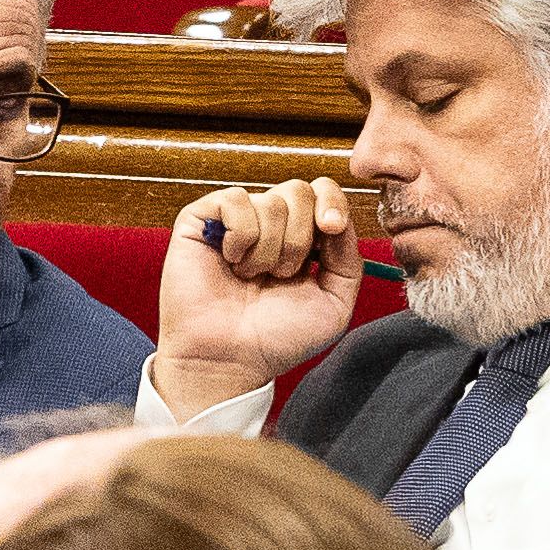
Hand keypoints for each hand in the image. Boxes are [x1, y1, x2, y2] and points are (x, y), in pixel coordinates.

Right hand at [148, 178, 363, 411]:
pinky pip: (234, 200)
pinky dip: (240, 237)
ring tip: (251, 277)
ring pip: (270, 202)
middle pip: (299, 190)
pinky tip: (230, 261)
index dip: (332, 202)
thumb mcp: (334, 303)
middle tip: (281, 274)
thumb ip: (348, 258)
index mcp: (301, 238)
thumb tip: (337, 220)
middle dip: (300, 238)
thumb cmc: (277, 338)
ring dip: (268, 249)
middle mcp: (269, 224)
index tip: (331, 227)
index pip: (323, 191)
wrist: (230, 359)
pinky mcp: (201, 219)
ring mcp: (235, 220)